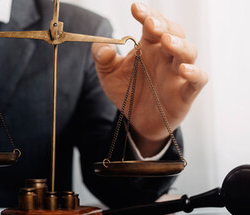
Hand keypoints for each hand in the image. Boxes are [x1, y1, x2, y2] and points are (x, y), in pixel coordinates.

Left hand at [92, 3, 207, 155]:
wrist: (136, 119)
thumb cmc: (127, 90)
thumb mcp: (107, 73)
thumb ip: (102, 57)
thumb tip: (104, 47)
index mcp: (149, 46)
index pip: (152, 24)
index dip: (147, 15)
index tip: (135, 8)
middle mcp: (166, 56)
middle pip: (174, 33)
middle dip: (164, 26)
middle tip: (151, 24)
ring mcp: (178, 73)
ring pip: (188, 52)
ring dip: (179, 45)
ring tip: (166, 41)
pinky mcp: (186, 92)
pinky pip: (198, 80)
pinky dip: (195, 73)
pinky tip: (183, 69)